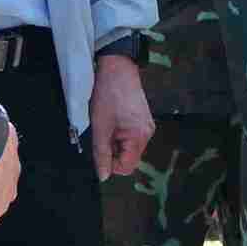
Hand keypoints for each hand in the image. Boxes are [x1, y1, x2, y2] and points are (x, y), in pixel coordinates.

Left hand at [90, 55, 154, 179]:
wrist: (118, 69)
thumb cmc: (109, 95)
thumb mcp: (100, 128)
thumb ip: (102, 154)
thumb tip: (103, 176)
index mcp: (140, 136)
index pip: (127, 167)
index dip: (110, 164)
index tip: (99, 152)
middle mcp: (147, 133)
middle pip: (129, 158)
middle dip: (112, 152)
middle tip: (101, 136)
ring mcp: (146, 125)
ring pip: (128, 148)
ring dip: (114, 143)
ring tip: (106, 126)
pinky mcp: (142, 120)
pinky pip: (130, 137)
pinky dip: (118, 135)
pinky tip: (112, 121)